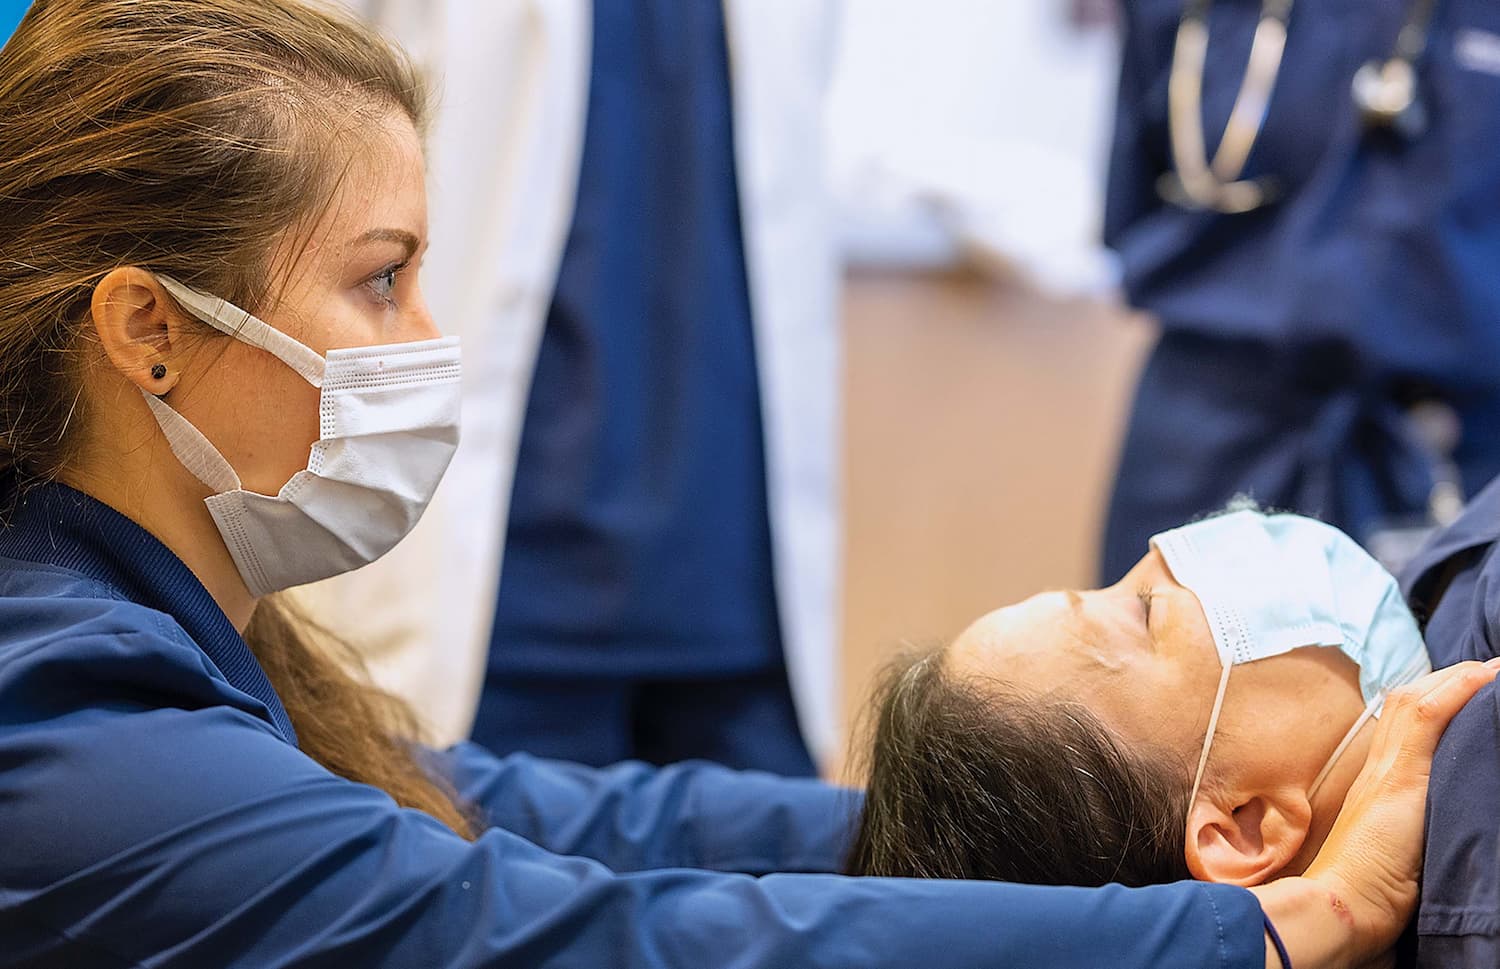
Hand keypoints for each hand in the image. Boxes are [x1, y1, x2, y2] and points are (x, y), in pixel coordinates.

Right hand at [1251, 659, 1499, 968]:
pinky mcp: (1399, 777)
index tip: (1470, 686)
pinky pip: (1426, 718)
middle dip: (1448, 680)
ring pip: (1415, 701)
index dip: (1436, 697)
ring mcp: (1386, 769)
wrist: (1342, 904)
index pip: (1404, 721)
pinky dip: (1455, 692)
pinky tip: (1484, 678)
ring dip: (1456, 678)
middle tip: (1487, 669)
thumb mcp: (1396, 847)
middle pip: (1407, 701)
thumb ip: (1409, 822)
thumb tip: (1433, 815)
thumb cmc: (1367, 889)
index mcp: (1377, 781)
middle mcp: (1378, 768)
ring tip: (1491, 669)